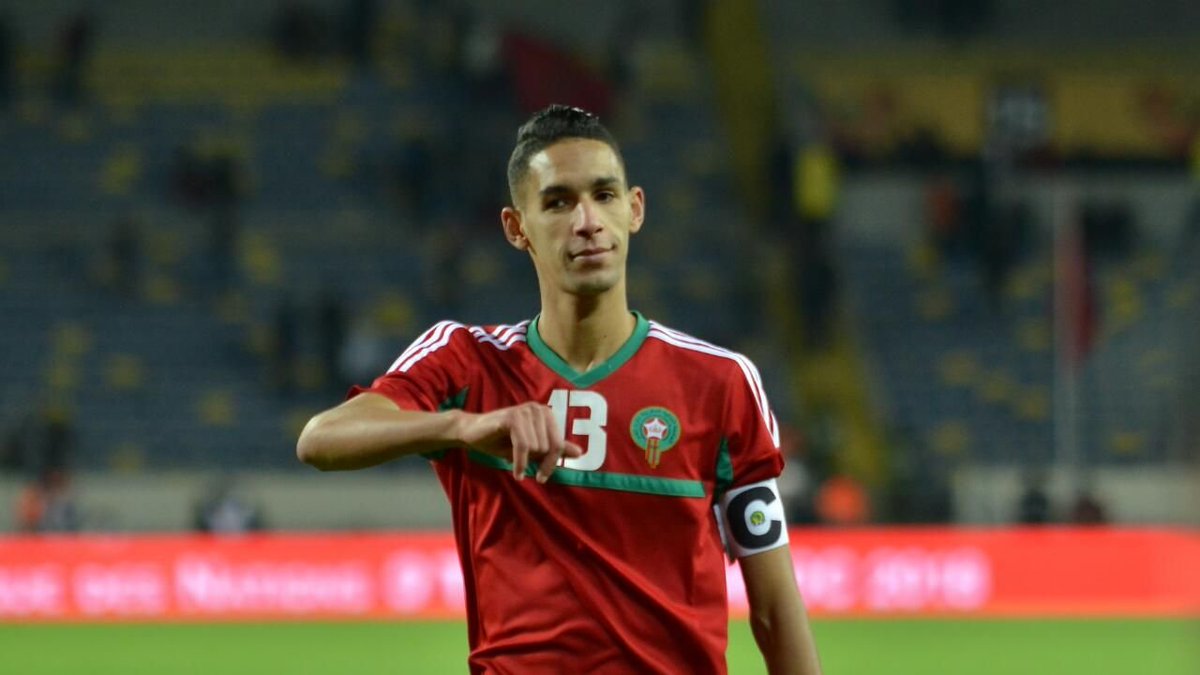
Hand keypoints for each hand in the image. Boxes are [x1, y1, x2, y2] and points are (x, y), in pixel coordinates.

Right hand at [455, 403, 583, 482]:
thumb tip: (580, 453)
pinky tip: (516, 472)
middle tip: (521, 465)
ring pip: (537, 448)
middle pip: (549, 447)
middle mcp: (539, 409)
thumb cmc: (501, 440)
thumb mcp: (531, 447)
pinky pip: (524, 446)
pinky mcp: (513, 417)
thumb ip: (553, 448)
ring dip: (524, 460)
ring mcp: (526, 411)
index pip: (559, 444)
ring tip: (512, 457)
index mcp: (546, 414)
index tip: (542, 478)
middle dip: (536, 462)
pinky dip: (520, 463)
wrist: (471, 432)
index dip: (551, 464)